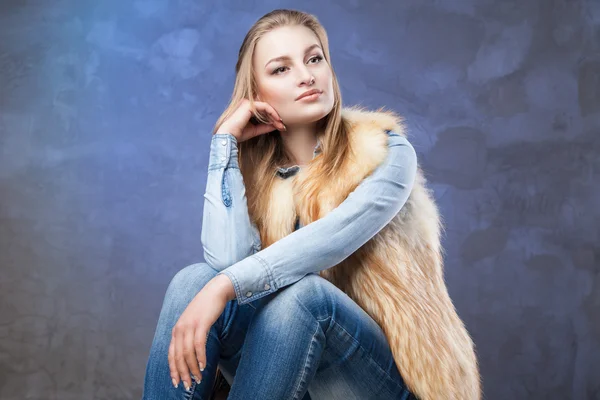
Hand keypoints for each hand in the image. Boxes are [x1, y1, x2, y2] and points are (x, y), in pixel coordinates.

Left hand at [168, 274, 235, 390]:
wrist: (215, 291)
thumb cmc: (206, 309)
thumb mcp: (193, 323)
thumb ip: (188, 335)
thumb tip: (189, 353)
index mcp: (176, 330)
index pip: (171, 355)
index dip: (173, 370)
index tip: (176, 383)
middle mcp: (180, 328)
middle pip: (178, 356)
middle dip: (183, 373)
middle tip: (188, 386)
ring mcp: (190, 325)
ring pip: (188, 353)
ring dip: (192, 368)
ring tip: (198, 378)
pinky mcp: (201, 323)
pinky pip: (198, 344)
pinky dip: (200, 357)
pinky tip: (203, 365)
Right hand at [215, 98, 286, 142]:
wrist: (228, 136)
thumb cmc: (238, 134)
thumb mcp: (255, 130)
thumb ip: (265, 126)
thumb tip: (277, 125)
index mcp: (246, 108)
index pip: (263, 110)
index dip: (272, 118)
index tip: (280, 127)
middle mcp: (247, 103)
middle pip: (266, 108)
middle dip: (275, 117)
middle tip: (282, 126)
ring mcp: (247, 103)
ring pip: (267, 107)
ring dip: (275, 116)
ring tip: (280, 125)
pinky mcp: (249, 105)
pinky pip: (265, 107)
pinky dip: (272, 113)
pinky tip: (277, 120)